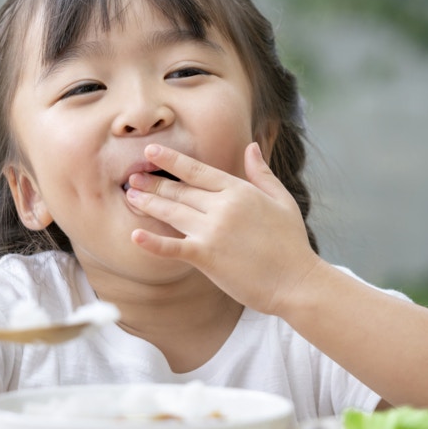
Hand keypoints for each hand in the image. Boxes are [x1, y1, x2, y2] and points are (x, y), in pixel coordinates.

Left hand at [124, 142, 322, 314]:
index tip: (151, 150)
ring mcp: (213, 231)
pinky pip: (173, 247)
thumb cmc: (291, 243)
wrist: (297, 282)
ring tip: (130, 196)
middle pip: (180, 190)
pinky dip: (152, 242)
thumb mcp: (281, 200)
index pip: (197, 170)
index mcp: (239, 190)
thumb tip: (251, 146)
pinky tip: (135, 236)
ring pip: (172, 212)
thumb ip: (262, 173)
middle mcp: (222, 206)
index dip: (171, 159)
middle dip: (153, 183)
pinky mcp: (207, 256)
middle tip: (131, 177)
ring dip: (148, 204)